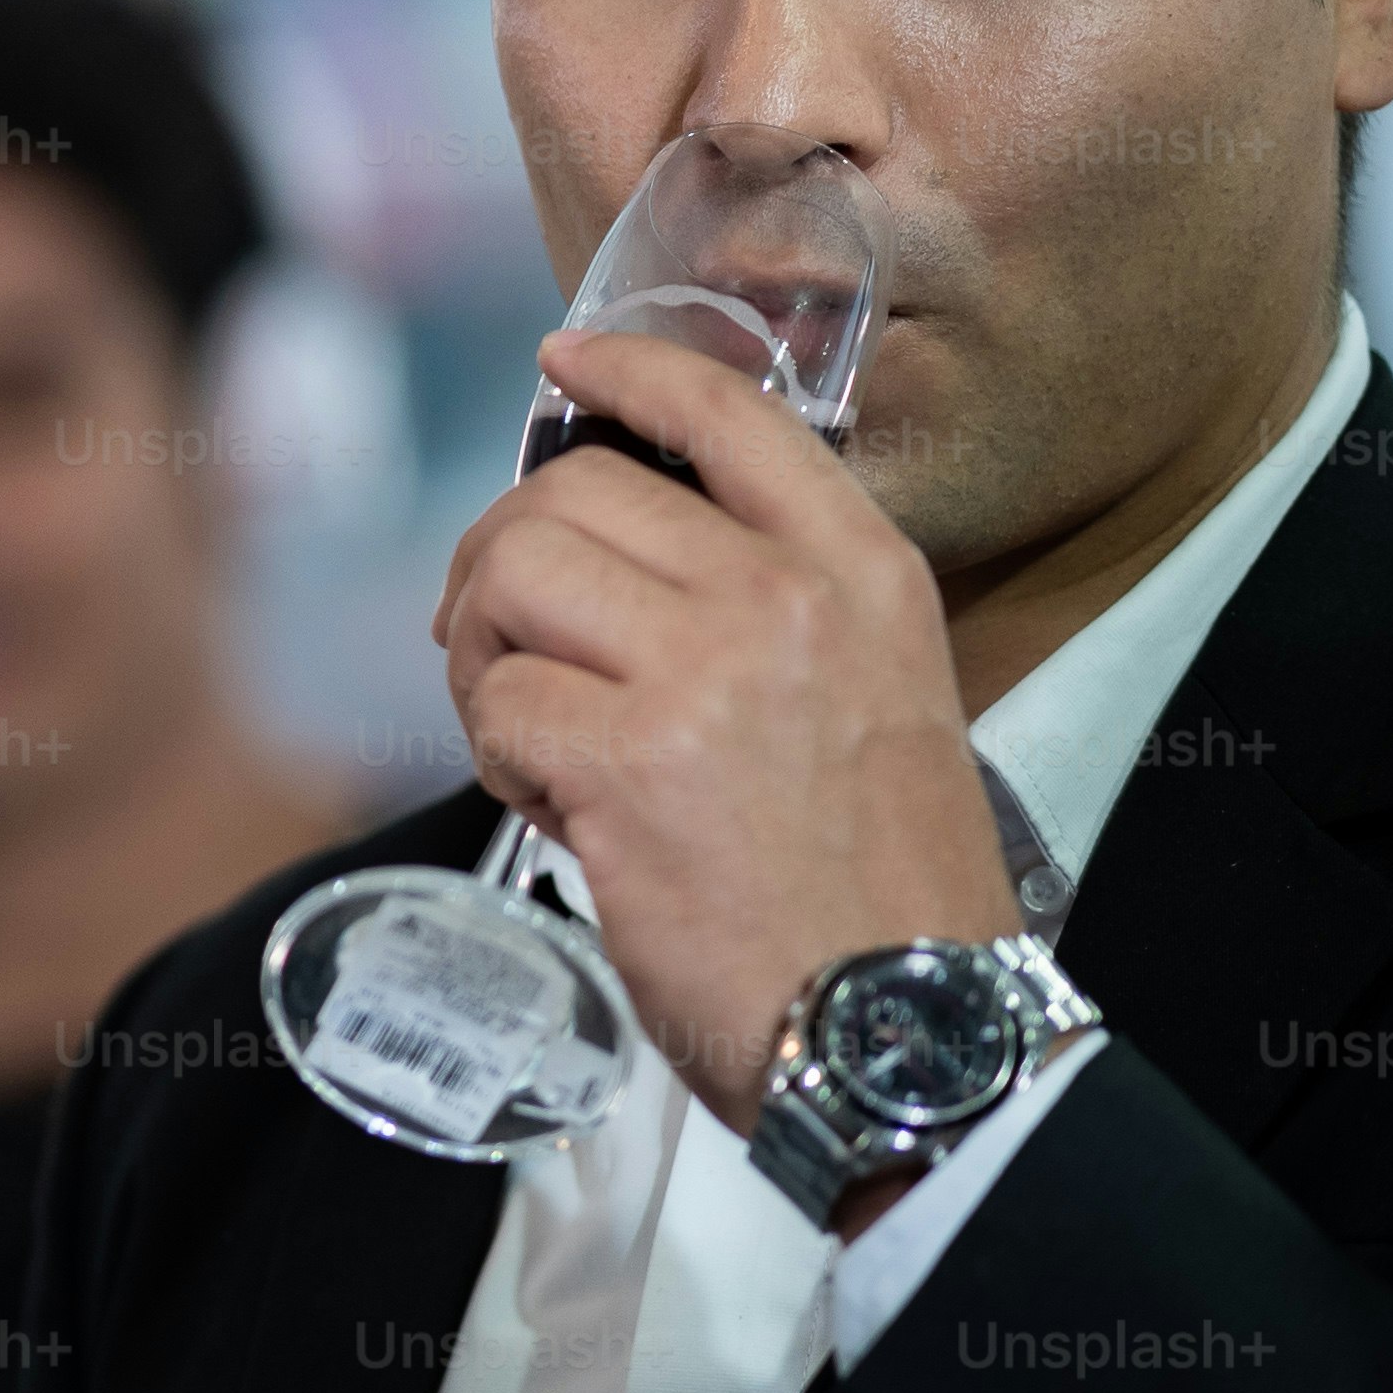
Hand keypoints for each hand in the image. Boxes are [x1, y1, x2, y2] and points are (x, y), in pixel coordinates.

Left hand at [435, 321, 1017, 1119]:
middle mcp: (785, 599)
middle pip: (569, 496)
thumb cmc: (880, 881)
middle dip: (503, 565)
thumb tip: (612, 544)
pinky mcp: (624, 762)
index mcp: (864, 571)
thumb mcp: (874, 694)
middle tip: (506, 649)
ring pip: (510, 580)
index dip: (624, 372)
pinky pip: (496, 705)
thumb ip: (770, 606)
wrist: (907, 1026)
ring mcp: (703, 674)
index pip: (727, 413)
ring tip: (531, 734)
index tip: (559, 367)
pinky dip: (496, 754)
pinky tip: (556, 808)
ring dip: (485, 656)